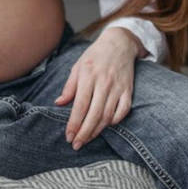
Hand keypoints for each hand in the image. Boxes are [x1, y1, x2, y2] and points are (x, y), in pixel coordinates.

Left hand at [54, 28, 142, 150]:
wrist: (119, 44)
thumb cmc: (94, 56)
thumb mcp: (78, 67)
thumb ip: (69, 87)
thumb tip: (59, 103)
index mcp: (87, 76)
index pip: (80, 105)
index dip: (74, 123)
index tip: (69, 136)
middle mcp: (103, 83)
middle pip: (94, 114)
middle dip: (84, 132)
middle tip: (76, 144)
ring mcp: (117, 87)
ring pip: (107, 115)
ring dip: (97, 130)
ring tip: (87, 139)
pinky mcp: (128, 91)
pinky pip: (123, 110)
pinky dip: (115, 121)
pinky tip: (106, 126)